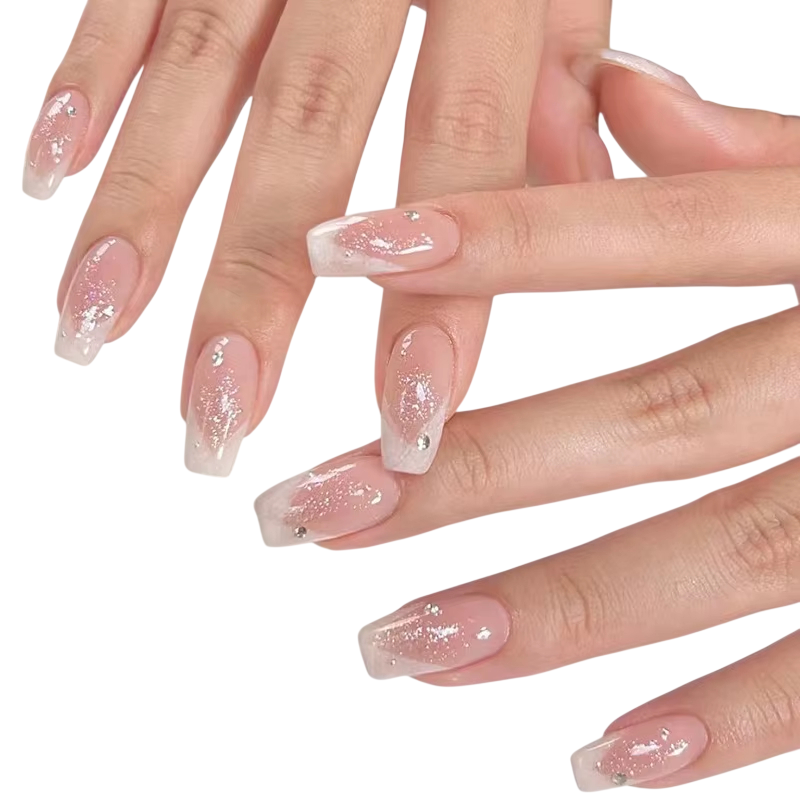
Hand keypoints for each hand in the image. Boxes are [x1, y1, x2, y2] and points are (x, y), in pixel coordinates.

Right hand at [27, 0, 612, 476]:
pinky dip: (81, 84)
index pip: (470, 150)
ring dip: (137, 215)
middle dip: (256, 290)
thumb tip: (578, 198)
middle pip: (310, 137)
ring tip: (93, 334)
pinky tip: (46, 180)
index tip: (410, 421)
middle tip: (218, 419)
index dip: (442, 297)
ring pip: (197, 77)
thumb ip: (562, 81)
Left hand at [253, 55, 799, 789]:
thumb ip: (751, 148)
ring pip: (709, 558)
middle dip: (458, 477)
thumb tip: (614, 93)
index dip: (486, 234)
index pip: (636, 226)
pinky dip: (721, 723)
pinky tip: (594, 759)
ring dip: (545, 615)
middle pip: (635, 419)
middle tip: (304, 516)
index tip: (336, 252)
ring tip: (397, 647)